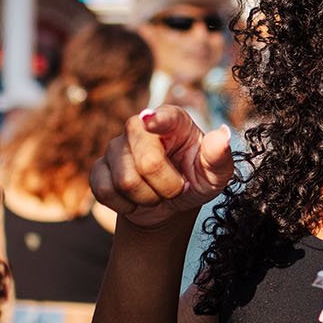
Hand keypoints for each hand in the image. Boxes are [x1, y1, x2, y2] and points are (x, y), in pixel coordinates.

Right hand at [90, 106, 234, 228]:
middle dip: (166, 187)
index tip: (152, 123)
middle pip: (147, 162)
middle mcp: (140, 127)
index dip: (158, 120)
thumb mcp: (215, 175)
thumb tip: (223, 135)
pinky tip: (135, 200)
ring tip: (157, 193)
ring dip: (148, 198)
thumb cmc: (195, 181)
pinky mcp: (100, 167)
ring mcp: (116, 146)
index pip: (166, 116)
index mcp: (173, 121)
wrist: (170, 206)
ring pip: (126, 181)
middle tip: (176, 188)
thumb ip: (219, 157)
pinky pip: (104, 190)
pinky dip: (125, 205)